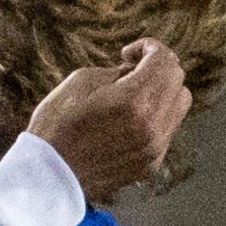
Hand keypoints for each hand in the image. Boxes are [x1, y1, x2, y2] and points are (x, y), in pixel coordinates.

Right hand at [27, 38, 191, 202]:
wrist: (47, 177)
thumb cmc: (56, 127)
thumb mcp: (80, 82)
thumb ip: (118, 71)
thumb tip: (136, 71)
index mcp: (133, 100)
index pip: (165, 60)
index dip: (149, 47)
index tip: (128, 53)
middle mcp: (152, 126)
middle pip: (178, 81)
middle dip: (158, 68)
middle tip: (130, 71)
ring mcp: (153, 148)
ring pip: (179, 106)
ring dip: (161, 93)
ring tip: (132, 97)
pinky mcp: (150, 165)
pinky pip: (166, 131)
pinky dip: (154, 119)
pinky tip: (128, 122)